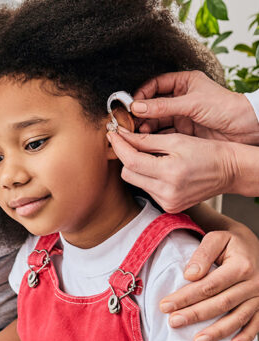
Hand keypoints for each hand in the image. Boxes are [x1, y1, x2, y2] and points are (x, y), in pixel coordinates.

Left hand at [107, 129, 237, 212]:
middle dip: (126, 156)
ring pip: (135, 181)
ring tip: (149, 154)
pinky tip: (158, 168)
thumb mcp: (175, 140)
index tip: (112, 134)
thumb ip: (145, 140)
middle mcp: (167, 193)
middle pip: (128, 174)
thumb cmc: (206, 152)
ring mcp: (168, 202)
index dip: (119, 146)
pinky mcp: (169, 207)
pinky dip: (147, 177)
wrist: (229, 170)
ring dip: (136, 167)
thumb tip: (121, 136)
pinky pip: (146, 189)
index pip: (131, 161)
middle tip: (130, 142)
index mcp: (170, 174)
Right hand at [131, 71, 258, 145]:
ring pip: (157, 119)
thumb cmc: (226, 108)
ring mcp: (182, 115)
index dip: (142, 93)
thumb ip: (163, 106)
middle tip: (131, 121)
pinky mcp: (184, 130)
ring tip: (139, 131)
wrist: (247, 129)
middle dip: (141, 112)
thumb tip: (137, 106)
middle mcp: (181, 98)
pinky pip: (164, 132)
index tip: (132, 104)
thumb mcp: (192, 104)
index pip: (155, 84)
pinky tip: (148, 139)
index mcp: (184, 83)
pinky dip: (155, 135)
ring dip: (146, 125)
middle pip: (153, 103)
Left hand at [159, 226, 258, 340]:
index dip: (187, 296)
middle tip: (174, 321)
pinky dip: (245, 337)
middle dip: (195, 315)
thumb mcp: (216, 238)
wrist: (251, 244)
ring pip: (237, 318)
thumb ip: (202, 254)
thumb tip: (189, 275)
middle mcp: (253, 284)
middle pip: (220, 303)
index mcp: (240, 266)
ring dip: (217, 332)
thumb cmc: (229, 241)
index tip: (166, 304)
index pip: (209, 285)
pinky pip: (255, 324)